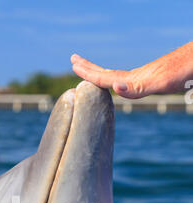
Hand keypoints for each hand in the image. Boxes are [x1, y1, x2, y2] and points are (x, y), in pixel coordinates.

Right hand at [71, 41, 192, 98]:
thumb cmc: (182, 73)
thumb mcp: (158, 83)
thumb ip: (136, 88)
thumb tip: (114, 86)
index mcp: (133, 80)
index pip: (105, 77)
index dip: (89, 73)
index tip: (74, 65)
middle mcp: (136, 78)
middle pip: (107, 74)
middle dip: (89, 69)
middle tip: (73, 61)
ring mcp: (144, 78)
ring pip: (116, 77)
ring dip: (100, 74)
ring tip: (89, 72)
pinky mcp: (152, 80)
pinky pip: (127, 82)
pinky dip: (116, 82)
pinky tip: (118, 83)